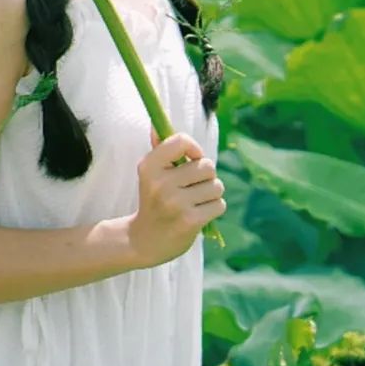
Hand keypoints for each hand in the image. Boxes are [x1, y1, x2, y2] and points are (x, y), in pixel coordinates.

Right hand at [128, 131, 225, 268]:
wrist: (145, 240)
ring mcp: (175, 203)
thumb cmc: (153, 200)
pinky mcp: (190, 221)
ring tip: (197, 200)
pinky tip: (201, 213)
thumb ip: (159, 149)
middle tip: (194, 186)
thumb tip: (156, 125)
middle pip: (206, 165)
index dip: (194, 149)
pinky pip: (219, 204)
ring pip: (216, 186)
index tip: (191, 160)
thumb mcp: (150, 174)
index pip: (181, 141)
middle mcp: (161, 183)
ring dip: (212, 193)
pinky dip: (214, 208)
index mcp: (149, 166)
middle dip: (206, 176)